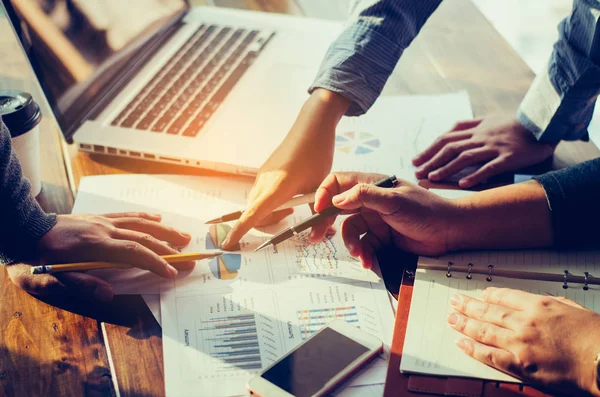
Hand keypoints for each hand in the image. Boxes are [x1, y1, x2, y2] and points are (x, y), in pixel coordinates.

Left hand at [7, 212, 192, 300]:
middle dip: (169, 249)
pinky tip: (158, 219)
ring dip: (164, 231)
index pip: (134, 252)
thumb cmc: (31, 256)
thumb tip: (109, 294)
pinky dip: (145, 217)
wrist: (19, 227)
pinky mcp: (97, 217)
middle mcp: (103, 229)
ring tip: (184, 237)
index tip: (173, 272)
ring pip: (140, 223)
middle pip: (144, 237)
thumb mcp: (47, 278)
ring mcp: (102, 221)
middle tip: (190, 259)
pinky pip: (127, 215)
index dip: (156, 262)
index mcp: (94, 244)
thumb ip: (79, 285)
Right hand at [221, 89, 350, 248]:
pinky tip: (289, 195)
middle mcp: (264, 183)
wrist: (312, 127)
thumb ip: (316, 212)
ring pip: (256, 204)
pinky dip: (269, 201)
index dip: (238, 232)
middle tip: (290, 217)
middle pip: (253, 214)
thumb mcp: (319, 187)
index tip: (226, 245)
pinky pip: (260, 193)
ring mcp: (263, 176)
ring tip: (292, 205)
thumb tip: (317, 233)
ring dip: (269, 212)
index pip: (251, 216)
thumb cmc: (316, 155)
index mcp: (276, 189)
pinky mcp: (265, 171)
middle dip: (265, 223)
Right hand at [310, 172, 462, 267]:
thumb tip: (336, 200)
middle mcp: (369, 201)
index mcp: (371, 185)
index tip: (318, 209)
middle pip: (337, 209)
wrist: (450, 232)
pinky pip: (363, 245)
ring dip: (350, 244)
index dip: (324, 193)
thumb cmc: (425, 210)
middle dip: (326, 222)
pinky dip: (363, 254)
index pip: (338, 182)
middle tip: (316, 237)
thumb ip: (364, 196)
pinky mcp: (381, 238)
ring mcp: (374, 220)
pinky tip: (368, 261)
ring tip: (359, 254)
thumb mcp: (393, 200)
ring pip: (350, 231)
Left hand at [413, 115, 555, 187]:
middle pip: (451, 148)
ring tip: (431, 177)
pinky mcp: (509, 157)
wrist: (543, 124)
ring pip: (465, 157)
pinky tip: (463, 183)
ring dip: (446, 168)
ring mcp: (495, 147)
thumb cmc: (514, 124)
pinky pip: (490, 167)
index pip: (446, 139)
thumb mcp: (489, 119)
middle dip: (431, 160)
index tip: (415, 160)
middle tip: (416, 172)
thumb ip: (469, 125)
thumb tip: (449, 130)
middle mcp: (482, 137)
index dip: (429, 149)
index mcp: (476, 129)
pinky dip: (476, 175)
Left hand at [448, 288, 599, 395]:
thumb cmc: (594, 336)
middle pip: (488, 310)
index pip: (504, 296)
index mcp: (538, 304)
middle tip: (455, 301)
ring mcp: (519, 343)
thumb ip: (549, 304)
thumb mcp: (572, 308)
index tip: (480, 294)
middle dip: (468, 305)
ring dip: (463, 323)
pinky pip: (488, 355)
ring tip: (451, 318)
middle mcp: (524, 321)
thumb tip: (535, 302)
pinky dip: (471, 348)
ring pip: (483, 330)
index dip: (488, 295)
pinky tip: (460, 342)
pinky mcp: (519, 364)